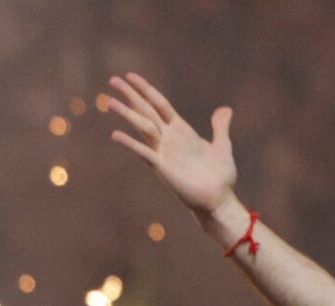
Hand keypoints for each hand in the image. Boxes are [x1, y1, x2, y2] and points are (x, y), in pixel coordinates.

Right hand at [103, 73, 239, 219]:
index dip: (146, 90)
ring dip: (127, 114)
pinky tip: (116, 135)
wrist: (220, 200)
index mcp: (181, 131)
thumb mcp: (222, 146)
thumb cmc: (220, 176)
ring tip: (109, 101)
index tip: (130, 76)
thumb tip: (225, 109)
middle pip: (146, 111)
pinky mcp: (163, 168)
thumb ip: (220, 127)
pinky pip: (144, 153)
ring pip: (142, 127)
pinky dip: (131, 144)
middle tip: (112, 80)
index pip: (159, 105)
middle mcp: (169, 139)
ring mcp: (164, 152)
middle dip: (131, 95)